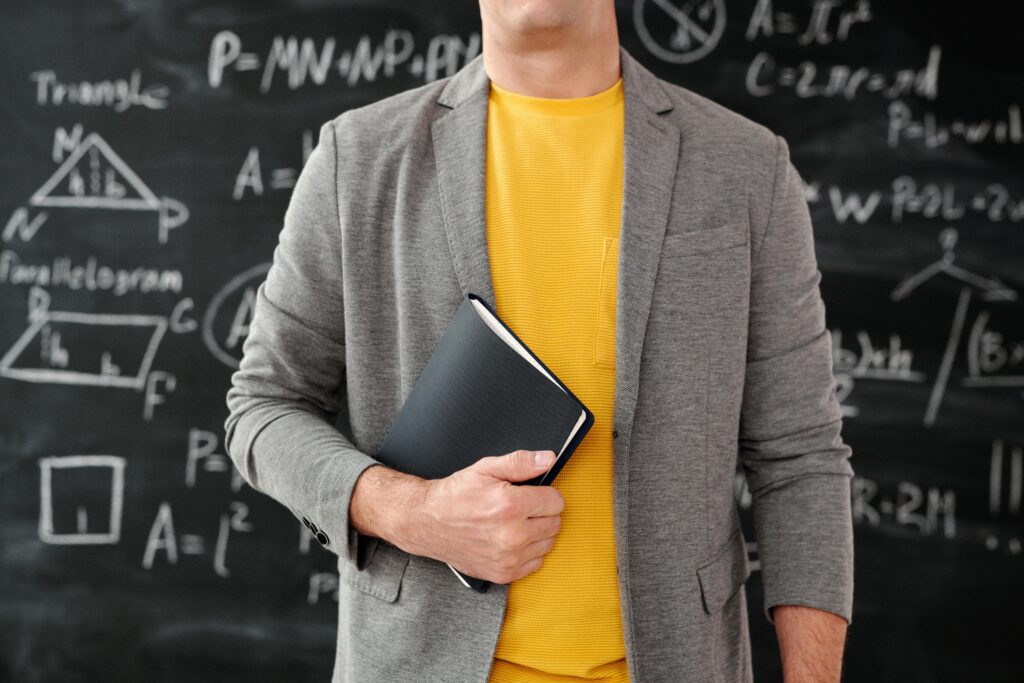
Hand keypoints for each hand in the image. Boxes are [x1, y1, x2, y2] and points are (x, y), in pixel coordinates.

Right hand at [399, 449, 563, 583]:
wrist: (428, 522)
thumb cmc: (456, 495)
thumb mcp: (486, 469)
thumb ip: (520, 463)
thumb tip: (549, 459)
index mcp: (511, 506)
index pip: (556, 501)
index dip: (545, 494)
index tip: (530, 494)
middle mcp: (512, 535)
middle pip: (555, 523)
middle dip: (541, 512)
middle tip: (520, 508)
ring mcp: (508, 558)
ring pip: (548, 543)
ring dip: (537, 533)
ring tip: (514, 524)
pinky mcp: (503, 573)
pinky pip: (536, 563)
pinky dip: (528, 552)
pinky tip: (511, 540)